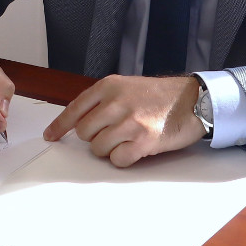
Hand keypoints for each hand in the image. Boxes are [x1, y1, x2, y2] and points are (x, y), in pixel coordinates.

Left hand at [43, 75, 203, 166]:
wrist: (194, 100)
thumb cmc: (160, 95)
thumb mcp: (127, 85)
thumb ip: (104, 100)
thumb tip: (80, 122)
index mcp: (108, 86)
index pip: (74, 109)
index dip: (59, 126)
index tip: (50, 136)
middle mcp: (116, 102)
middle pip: (84, 132)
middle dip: (94, 137)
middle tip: (113, 134)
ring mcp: (129, 122)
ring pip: (98, 148)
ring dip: (110, 149)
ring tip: (127, 140)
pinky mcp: (143, 141)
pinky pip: (117, 160)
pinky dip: (123, 159)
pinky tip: (136, 149)